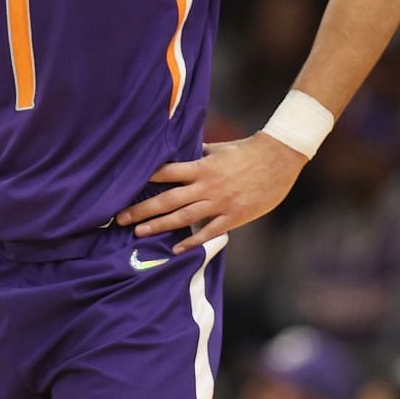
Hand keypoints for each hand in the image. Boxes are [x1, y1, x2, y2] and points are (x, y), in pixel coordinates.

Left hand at [115, 135, 306, 253]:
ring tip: (140, 232)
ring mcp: (219, 203)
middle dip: (142, 209)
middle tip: (120, 218)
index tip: (125, 188)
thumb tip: (183, 153)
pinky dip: (191, 242)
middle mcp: (206, 186)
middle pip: (168, 199)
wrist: (279, 159)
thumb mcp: (219, 149)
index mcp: (201, 166)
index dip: (145, 180)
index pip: (166, 173)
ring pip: (183, 217)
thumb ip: (199, 154)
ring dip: (159, 226)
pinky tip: (176, 250)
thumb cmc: (248, 150)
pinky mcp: (233, 217)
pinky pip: (208, 232)